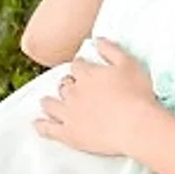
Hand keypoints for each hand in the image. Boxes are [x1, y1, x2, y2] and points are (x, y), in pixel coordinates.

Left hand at [35, 39, 159, 156]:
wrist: (135, 125)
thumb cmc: (137, 93)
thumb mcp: (129, 63)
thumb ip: (111, 50)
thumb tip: (97, 40)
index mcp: (87, 74)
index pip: (77, 65)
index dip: (81, 66)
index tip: (84, 67)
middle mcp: (73, 92)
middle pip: (64, 85)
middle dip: (67, 84)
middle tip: (73, 87)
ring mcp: (68, 114)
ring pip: (51, 105)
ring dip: (49, 102)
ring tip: (48, 102)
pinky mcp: (68, 133)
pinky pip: (48, 129)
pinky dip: (41, 125)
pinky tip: (38, 123)